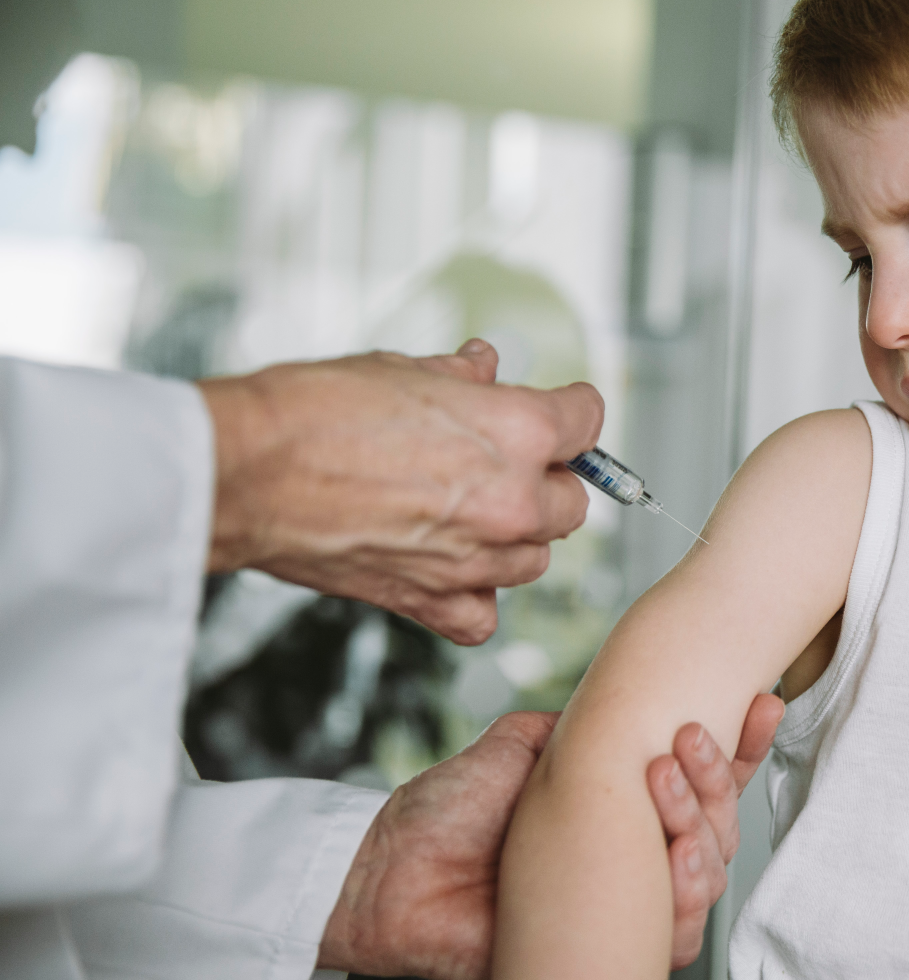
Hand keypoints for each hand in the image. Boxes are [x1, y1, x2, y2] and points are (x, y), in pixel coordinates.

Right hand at [197, 339, 601, 643]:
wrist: (246, 471)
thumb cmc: (313, 414)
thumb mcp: (403, 368)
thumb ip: (462, 377)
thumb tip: (483, 368)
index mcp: (518, 431)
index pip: (589, 421)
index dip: (572, 412)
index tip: (562, 414)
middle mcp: (512, 500)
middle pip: (572, 502)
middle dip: (546, 481)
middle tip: (503, 464)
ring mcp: (476, 558)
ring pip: (536, 558)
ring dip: (514, 538)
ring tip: (467, 512)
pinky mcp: (432, 601)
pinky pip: (483, 615)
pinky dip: (474, 597)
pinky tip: (452, 569)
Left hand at [319, 698, 783, 978]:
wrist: (393, 877)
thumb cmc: (444, 815)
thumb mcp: (522, 746)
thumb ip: (582, 721)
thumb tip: (630, 692)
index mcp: (618, 809)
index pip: (697, 780)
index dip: (740, 746)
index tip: (762, 702)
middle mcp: (632, 856)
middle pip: (718, 825)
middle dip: (716, 779)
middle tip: (686, 740)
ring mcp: (625, 903)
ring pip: (708, 875)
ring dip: (702, 825)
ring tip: (664, 778)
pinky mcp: (611, 947)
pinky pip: (677, 933)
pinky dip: (688, 893)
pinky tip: (676, 854)